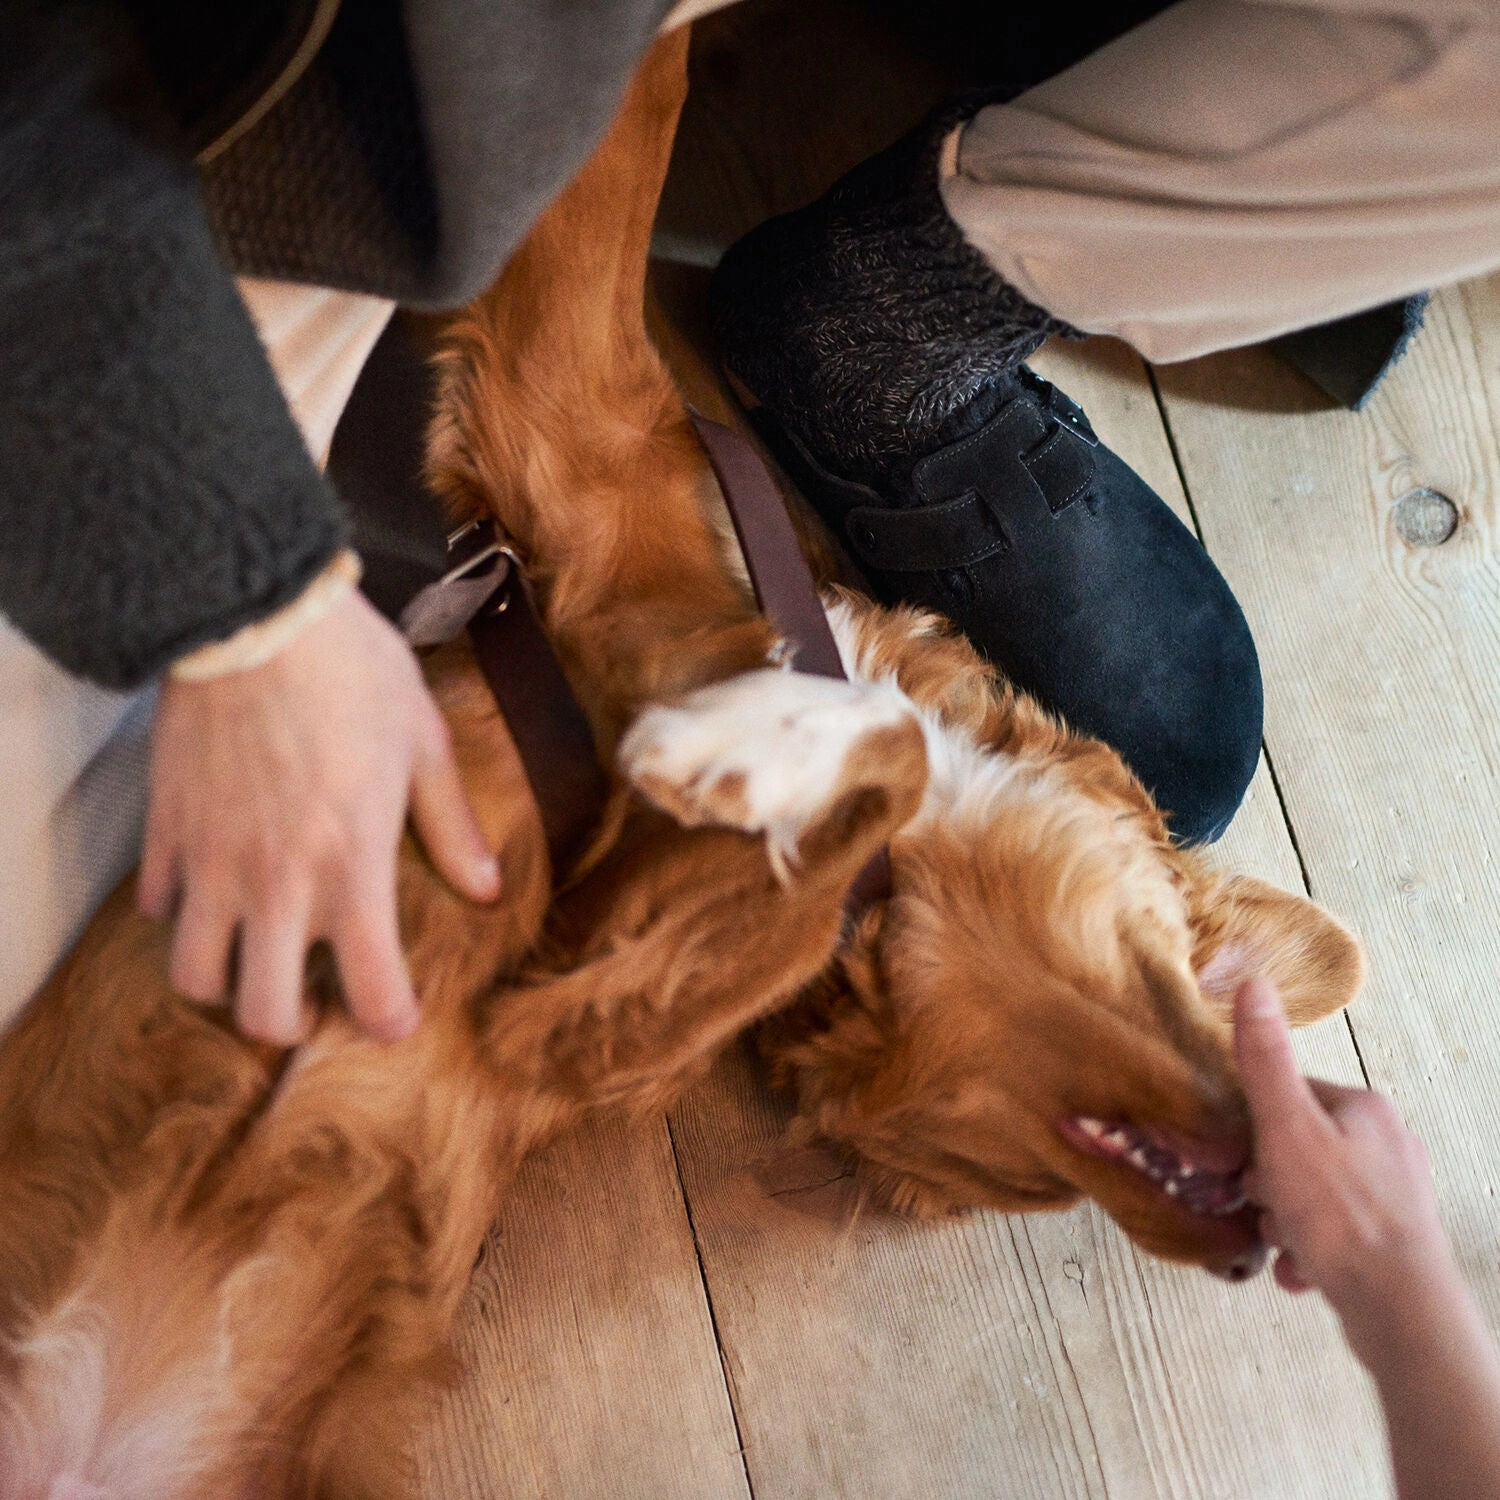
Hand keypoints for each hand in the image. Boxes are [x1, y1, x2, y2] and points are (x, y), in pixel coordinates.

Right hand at [138, 588, 500, 1043]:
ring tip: (255, 953)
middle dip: (293, 1023)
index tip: (396, 1013)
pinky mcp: (167, 832)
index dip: (389, 1020)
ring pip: (196, 978)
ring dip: (228, 980)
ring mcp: (213, 863)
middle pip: (265, 1016)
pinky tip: (214, 885)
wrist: (256, 614)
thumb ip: (451, 825)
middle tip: (313, 996)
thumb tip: (485, 888)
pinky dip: (183, 914)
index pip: (372, 993)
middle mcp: (278, 884)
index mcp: (355, 868)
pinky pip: (158, 908)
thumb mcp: (424, 742)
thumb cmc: (353, 672)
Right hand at [1232, 976, 1451, 1326]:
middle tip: (1262, 1208)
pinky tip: (1300, 1273)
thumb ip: (1265, 1060)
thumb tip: (1253, 984)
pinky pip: (1339, 1236)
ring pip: (1317, 1195)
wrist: (1400, 1308)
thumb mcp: (1286, 1128)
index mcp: (1365, 1109)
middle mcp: (1390, 1145)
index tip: (1244, 1161)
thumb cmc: (1340, 1215)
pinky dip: (1312, 1252)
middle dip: (1271, 1184)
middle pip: (1301, 1148)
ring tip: (1283, 1246)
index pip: (1292, 1096)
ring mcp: (1398, 1195)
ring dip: (1288, 1222)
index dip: (1257, 1129)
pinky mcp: (1398, 1241)